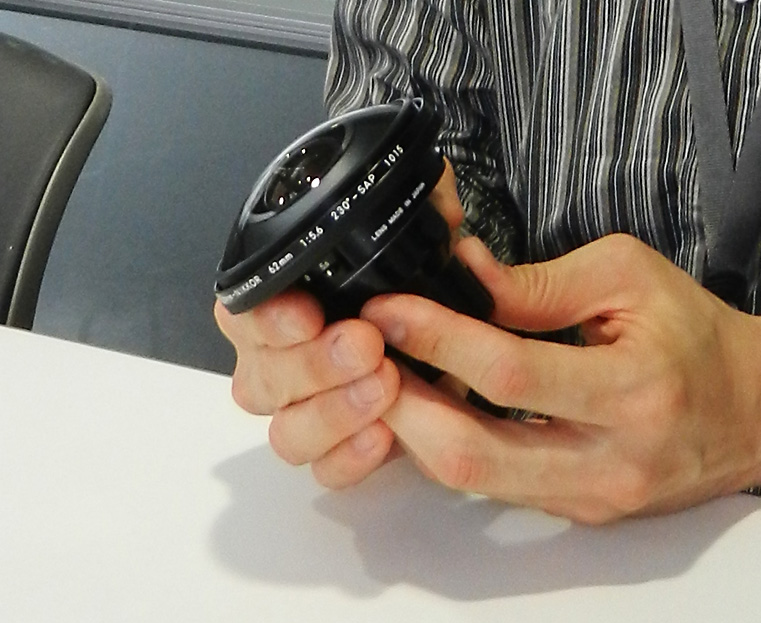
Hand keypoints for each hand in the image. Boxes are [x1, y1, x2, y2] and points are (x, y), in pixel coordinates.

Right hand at [214, 158, 464, 487]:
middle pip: (261, 377)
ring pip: (286, 432)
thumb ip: (425, 209)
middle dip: (312, 363)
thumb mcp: (423, 237)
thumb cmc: (414, 290)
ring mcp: (305, 413)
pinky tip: (386, 437)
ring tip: (385, 387)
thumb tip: (440, 199)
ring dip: (331, 412)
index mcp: (281, 308)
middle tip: (366, 345)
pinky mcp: (338, 452)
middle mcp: (279, 364)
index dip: (268, 315)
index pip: (244, 311)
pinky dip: (349, 458)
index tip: (309, 312)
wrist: (443, 344)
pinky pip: (323, 472)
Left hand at [361, 234, 760, 523]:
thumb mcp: (629, 277)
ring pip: (475, 480)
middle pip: (472, 454)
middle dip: (400, 405)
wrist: (757, 408)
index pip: (507, 372)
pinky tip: (432, 407)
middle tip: (361, 358)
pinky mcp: (582, 511)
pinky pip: (498, 484)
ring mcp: (593, 498)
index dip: (436, 338)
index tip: (387, 309)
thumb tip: (463, 276)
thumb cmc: (700, 336)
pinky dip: (454, 446)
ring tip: (385, 378)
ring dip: (416, 430)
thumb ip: (539, 285)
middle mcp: (611, 460)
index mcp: (633, 391)